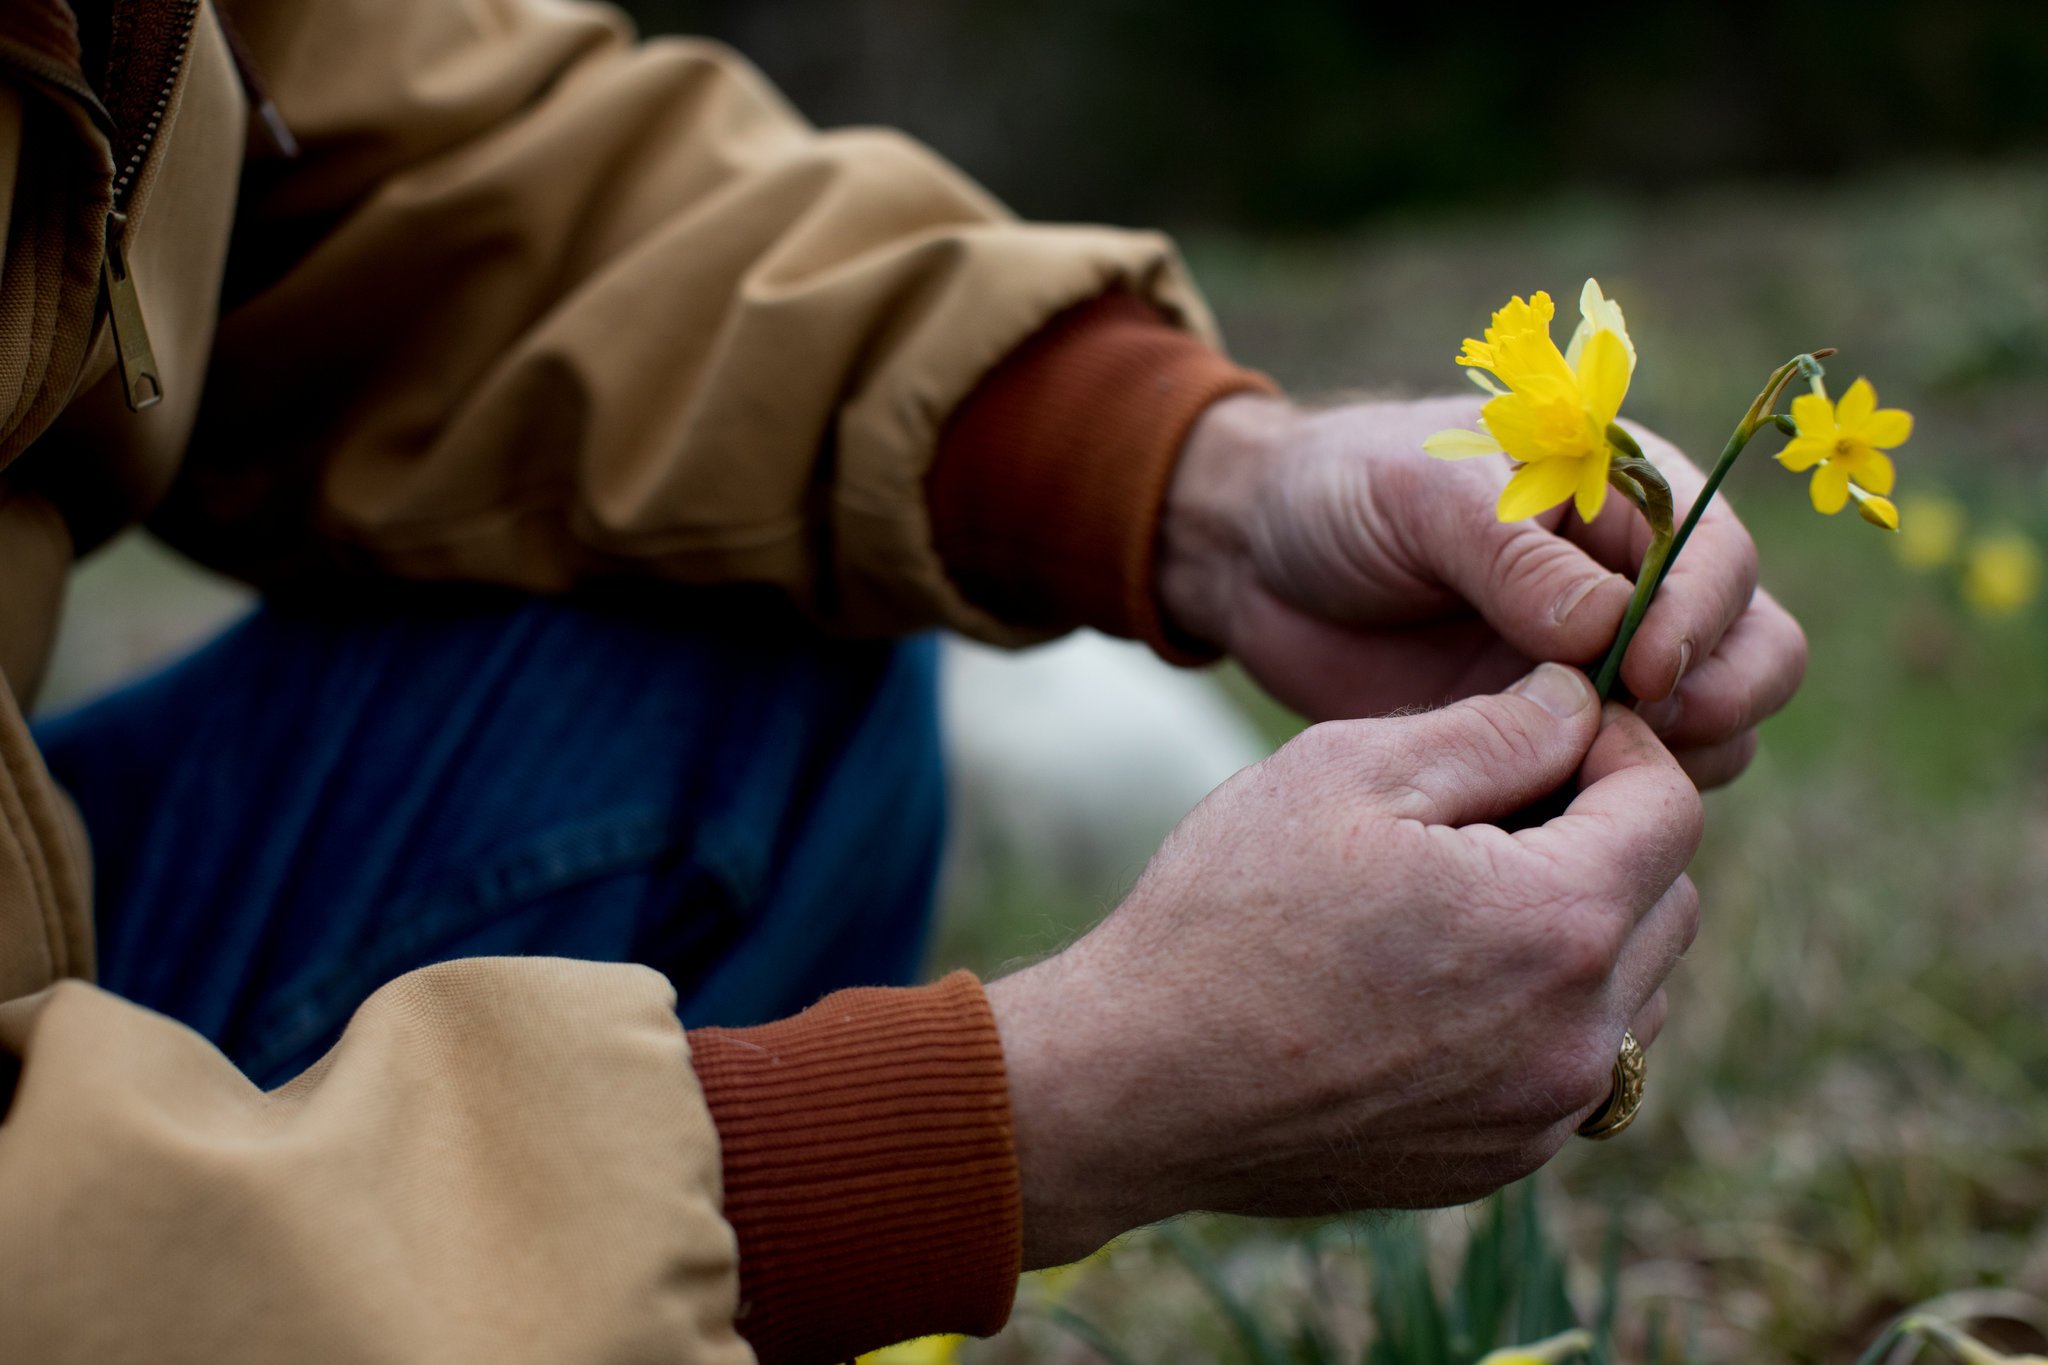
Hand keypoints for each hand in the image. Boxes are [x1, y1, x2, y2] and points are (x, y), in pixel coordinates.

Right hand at [986, 665, 1700, 1267]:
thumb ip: (1495, 728)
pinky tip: (1440, 980)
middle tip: (1498, 809)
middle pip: (1670, 898)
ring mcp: (1541, 1112)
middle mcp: (1577, 1033)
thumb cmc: (1229, 911)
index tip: (1545, 726)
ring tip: (1467, 896)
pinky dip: (1544, 1010)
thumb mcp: (1347, 771)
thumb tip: (1581, 700)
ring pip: (1637, 990)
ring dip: (1589, 928)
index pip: (1670, 802)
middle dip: (1610, 834)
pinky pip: (1575, 1066)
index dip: (1617, 741)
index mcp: (1554, 921)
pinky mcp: (1498, 1161)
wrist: (1140, 1082)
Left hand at [1157, 393, 1806, 787]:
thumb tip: (1607, 626)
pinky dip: (1610, 804)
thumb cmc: (1342, 491)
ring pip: (1714, 729)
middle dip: (1717, 693)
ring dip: (1674, 758)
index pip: (1720, 557)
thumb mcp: (1417, 493)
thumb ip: (1509, 551)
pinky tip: (1540, 807)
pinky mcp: (1557, 739)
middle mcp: (1638, 583)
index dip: (1701, 616)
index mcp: (1624, 494)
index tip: (1643, 668)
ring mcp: (1604, 669)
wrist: (1258, 562)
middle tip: (1637, 729)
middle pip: (1754, 650)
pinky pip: (1627, 786)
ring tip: (1576, 767)